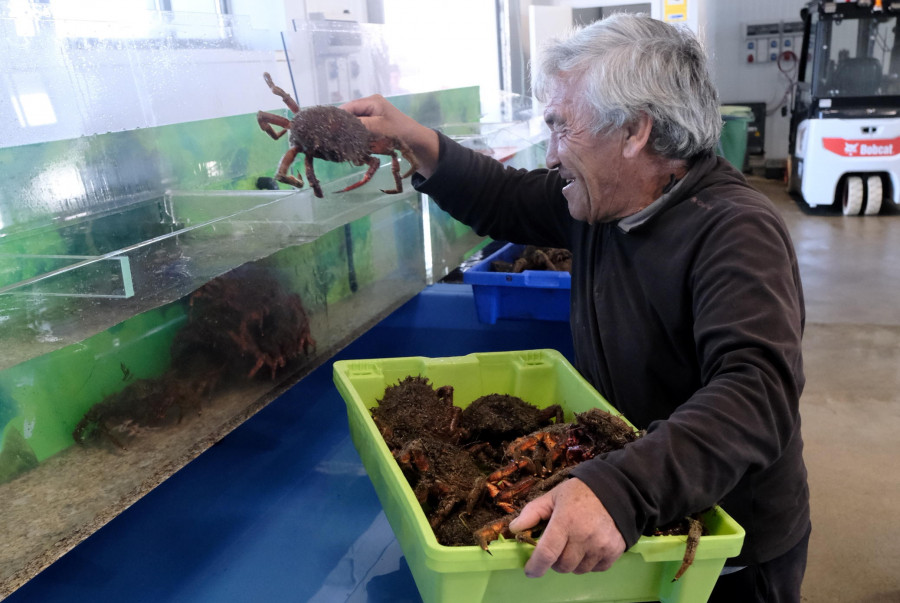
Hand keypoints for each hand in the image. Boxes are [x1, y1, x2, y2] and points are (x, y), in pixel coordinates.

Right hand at [341, 95, 439, 176]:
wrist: (418, 144)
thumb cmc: (401, 132)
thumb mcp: (379, 127)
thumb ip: (359, 125)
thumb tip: (338, 126)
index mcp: (371, 101)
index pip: (346, 108)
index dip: (336, 119)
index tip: (329, 132)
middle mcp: (370, 107)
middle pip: (348, 117)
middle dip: (343, 129)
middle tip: (336, 142)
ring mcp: (372, 117)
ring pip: (353, 126)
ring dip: (350, 137)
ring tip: (344, 147)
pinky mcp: (374, 128)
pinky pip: (360, 133)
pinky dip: (357, 141)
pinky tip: (354, 149)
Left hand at [508, 477, 625, 577]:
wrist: (615, 489)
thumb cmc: (579, 492)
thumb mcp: (552, 496)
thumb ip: (532, 512)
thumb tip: (514, 529)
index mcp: (565, 521)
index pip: (547, 553)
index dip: (536, 566)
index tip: (530, 571)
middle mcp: (584, 536)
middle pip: (562, 566)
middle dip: (554, 561)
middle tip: (556, 549)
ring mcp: (601, 545)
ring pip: (578, 570)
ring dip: (571, 563)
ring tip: (573, 546)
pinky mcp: (614, 551)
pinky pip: (595, 569)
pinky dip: (588, 564)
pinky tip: (588, 548)